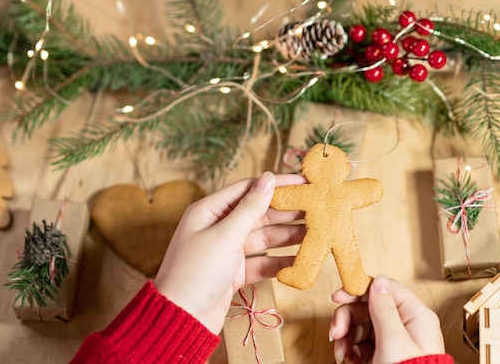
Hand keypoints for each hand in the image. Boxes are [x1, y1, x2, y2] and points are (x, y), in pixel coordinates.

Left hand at [154, 172, 305, 334]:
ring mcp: (228, 250)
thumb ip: (250, 207)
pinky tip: (301, 260)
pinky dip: (280, 262)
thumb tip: (268, 178)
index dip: (277, 184)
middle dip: (287, 211)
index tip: (304, 182)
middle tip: (318, 208)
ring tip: (316, 232)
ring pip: (264, 237)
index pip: (249, 189)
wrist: (181, 320)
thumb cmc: (196, 272)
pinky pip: (263, 261)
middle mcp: (219, 226)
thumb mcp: (225, 235)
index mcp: (210, 210)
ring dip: (288, 235)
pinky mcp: (235, 272)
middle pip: (259, 213)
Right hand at [329, 275, 445, 363]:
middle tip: (336, 333)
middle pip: (368, 308)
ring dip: (346, 337)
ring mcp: (394, 340)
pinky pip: (361, 343)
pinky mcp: (384, 354)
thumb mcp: (394, 340)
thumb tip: (378, 281)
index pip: (385, 289)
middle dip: (348, 319)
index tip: (337, 297)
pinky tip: (345, 359)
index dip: (359, 290)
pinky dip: (350, 350)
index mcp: (415, 316)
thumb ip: (384, 309)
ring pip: (361, 326)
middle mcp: (405, 325)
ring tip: (341, 354)